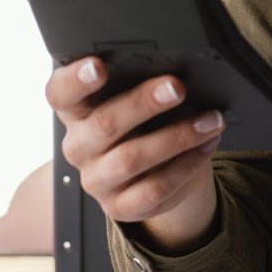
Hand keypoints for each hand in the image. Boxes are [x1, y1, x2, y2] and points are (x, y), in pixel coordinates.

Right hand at [45, 57, 224, 250]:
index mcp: (78, 111)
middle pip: (104, 123)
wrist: (162, 169)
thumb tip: (178, 74)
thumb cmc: (150, 122)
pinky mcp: (120, 207)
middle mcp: (80, 146)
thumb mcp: (144, 100)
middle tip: (177, 87)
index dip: (76, 79)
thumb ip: (148, 84)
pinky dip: (187, 164)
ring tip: (211, 120)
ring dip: (178, 136)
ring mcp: (97, 180)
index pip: (61, 93)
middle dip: (144, 103)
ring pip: (132, 158)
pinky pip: (155, 187)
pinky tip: (207, 145)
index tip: (99, 65)